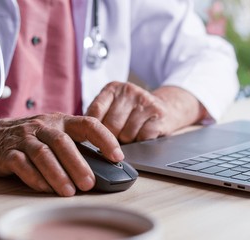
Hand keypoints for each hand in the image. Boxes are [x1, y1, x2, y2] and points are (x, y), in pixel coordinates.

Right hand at [0, 113, 123, 196]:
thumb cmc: (33, 138)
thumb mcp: (56, 135)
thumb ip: (77, 148)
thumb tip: (104, 170)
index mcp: (62, 121)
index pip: (88, 124)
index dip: (105, 139)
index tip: (117, 156)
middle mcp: (44, 127)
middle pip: (62, 142)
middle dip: (78, 164)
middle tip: (90, 184)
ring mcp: (24, 139)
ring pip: (42, 154)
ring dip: (58, 174)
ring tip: (70, 192)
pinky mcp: (7, 153)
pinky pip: (21, 164)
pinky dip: (35, 178)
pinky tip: (46, 189)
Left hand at [86, 82, 205, 142]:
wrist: (166, 108)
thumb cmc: (134, 112)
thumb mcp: (115, 106)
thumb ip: (100, 116)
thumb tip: (83, 136)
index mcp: (114, 88)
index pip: (95, 111)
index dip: (94, 130)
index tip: (94, 139)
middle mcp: (129, 91)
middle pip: (111, 125)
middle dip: (112, 138)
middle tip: (117, 138)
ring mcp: (145, 101)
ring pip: (126, 134)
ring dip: (128, 140)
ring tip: (132, 133)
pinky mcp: (158, 114)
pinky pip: (142, 137)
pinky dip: (141, 141)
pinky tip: (144, 133)